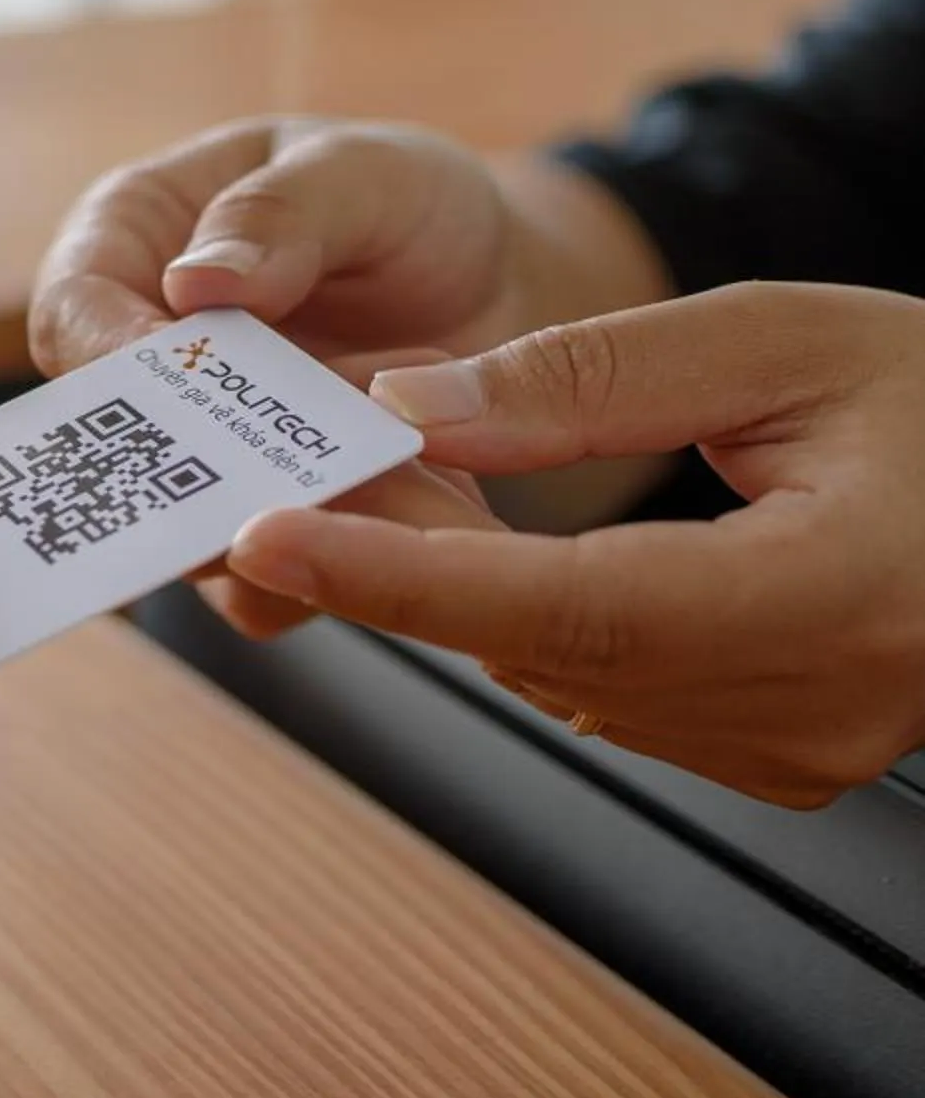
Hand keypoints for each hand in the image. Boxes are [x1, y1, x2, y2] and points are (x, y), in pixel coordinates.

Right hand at [30, 118, 670, 633]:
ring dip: (298, 518)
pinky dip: (348, 561)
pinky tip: (434, 503)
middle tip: (299, 482)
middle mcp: (148, 353)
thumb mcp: (360, 173)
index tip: (189, 399)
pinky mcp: (266, 517)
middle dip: (208, 471)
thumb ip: (281, 217)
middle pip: (120, 439)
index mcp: (136, 239)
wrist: (498, 282)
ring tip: (411, 479)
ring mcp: (205, 447)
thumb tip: (193, 285)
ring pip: (195, 528)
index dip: (112, 365)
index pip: (76, 314)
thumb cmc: (406, 199)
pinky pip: (273, 579)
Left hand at [228, 283, 924, 805]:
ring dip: (461, 585)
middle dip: (404, 559)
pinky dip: (533, 616)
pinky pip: (608, 687)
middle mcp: (804, 705)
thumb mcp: (783, 341)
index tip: (272, 538)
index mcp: (826, 598)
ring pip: (560, 673)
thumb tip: (420, 409)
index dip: (403, 575)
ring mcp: (792, 750)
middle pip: (542, 647)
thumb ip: (595, 379)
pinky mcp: (775, 756)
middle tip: (298, 469)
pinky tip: (495, 536)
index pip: (564, 605)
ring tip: (393, 479)